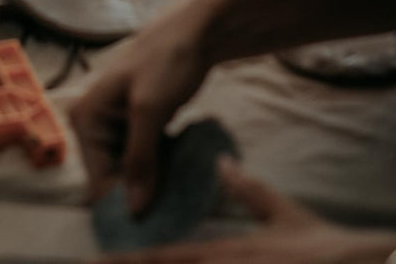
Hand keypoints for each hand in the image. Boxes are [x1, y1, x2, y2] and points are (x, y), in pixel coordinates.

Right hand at [70, 2, 212, 213]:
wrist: (196, 30)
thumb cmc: (166, 60)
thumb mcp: (150, 109)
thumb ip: (140, 160)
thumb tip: (134, 212)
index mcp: (87, 118)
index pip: (98, 180)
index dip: (124, 202)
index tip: (155, 222)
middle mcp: (96, 125)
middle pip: (114, 178)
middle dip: (141, 194)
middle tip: (174, 209)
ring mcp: (120, 126)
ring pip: (133, 171)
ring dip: (155, 183)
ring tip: (181, 194)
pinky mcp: (141, 126)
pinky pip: (148, 159)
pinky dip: (164, 168)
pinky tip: (182, 175)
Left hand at [97, 161, 395, 262]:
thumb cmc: (321, 251)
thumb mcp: (285, 217)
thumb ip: (249, 191)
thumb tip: (222, 163)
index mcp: (226, 256)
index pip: (167, 259)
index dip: (132, 260)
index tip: (100, 258)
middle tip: (96, 263)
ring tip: (113, 263)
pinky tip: (167, 263)